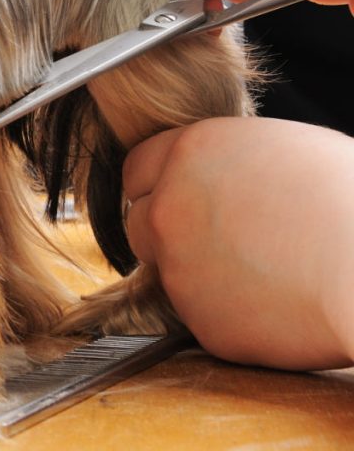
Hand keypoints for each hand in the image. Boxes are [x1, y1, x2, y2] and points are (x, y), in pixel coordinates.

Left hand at [125, 116, 353, 369]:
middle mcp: (167, 208)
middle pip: (138, 224)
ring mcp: (178, 268)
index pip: (136, 171)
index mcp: (187, 154)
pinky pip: (205, 317)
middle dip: (166, 233)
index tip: (176, 199)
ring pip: (170, 273)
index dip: (157, 186)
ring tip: (265, 269)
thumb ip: (223, 160)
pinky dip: (230, 314)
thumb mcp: (277, 147)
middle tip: (220, 241)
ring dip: (198, 274)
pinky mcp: (201, 322)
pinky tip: (275, 301)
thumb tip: (210, 172)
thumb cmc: (346, 198)